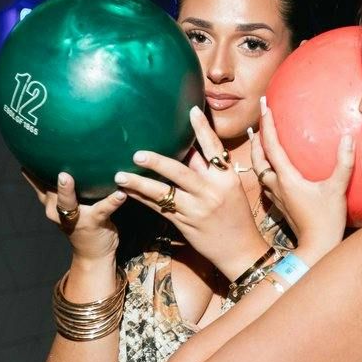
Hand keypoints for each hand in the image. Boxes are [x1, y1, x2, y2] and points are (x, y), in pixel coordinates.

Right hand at [21, 169, 125, 263]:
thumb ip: (57, 188)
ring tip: (66, 178)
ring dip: (67, 191)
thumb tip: (54, 160)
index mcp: (51, 204)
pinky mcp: (93, 222)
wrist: (93, 254)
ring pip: (68, 203)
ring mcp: (75, 218)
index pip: (39, 185)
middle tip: (48, 167)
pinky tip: (120, 194)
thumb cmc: (80, 222)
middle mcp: (58, 211)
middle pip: (51, 193)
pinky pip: (102, 210)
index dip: (32, 174)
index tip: (26, 158)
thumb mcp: (63, 205)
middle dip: (48, 181)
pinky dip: (112, 201)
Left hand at [114, 106, 268, 280]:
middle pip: (180, 171)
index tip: (191, 110)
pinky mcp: (185, 224)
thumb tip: (190, 149)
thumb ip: (212, 171)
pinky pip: (159, 209)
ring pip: (164, 193)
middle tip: (136, 153)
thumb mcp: (232, 189)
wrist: (241, 250)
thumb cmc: (237, 217)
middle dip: (157, 162)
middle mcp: (211, 191)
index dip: (202, 129)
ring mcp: (196, 209)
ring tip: (120, 175)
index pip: (214, 149)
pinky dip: (142, 199)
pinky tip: (128, 193)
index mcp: (227, 178)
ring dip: (140, 183)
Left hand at [249, 108, 353, 255]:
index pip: (272, 145)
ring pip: (259, 169)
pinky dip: (265, 168)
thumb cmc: (326, 219)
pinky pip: (266, 181)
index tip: (264, 105)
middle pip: (259, 156)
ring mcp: (277, 196)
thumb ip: (344, 163)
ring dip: (258, 152)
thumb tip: (348, 138)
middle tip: (260, 119)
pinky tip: (272, 167)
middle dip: (258, 135)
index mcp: (287, 178)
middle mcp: (276, 185)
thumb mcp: (337, 189)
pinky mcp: (280, 204)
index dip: (267, 124)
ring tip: (260, 139)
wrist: (316, 247)